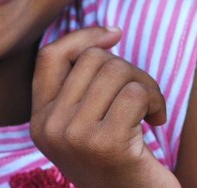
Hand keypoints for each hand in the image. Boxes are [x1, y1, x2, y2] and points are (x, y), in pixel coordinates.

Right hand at [31, 27, 177, 187]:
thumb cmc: (119, 161)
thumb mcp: (87, 124)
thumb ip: (83, 86)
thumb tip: (109, 34)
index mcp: (39, 121)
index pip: (50, 57)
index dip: (83, 36)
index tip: (115, 35)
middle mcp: (48, 127)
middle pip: (93, 60)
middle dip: (129, 69)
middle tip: (143, 97)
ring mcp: (74, 136)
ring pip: (117, 71)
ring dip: (147, 85)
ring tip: (152, 111)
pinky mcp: (105, 143)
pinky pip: (136, 93)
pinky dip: (156, 101)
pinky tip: (157, 121)